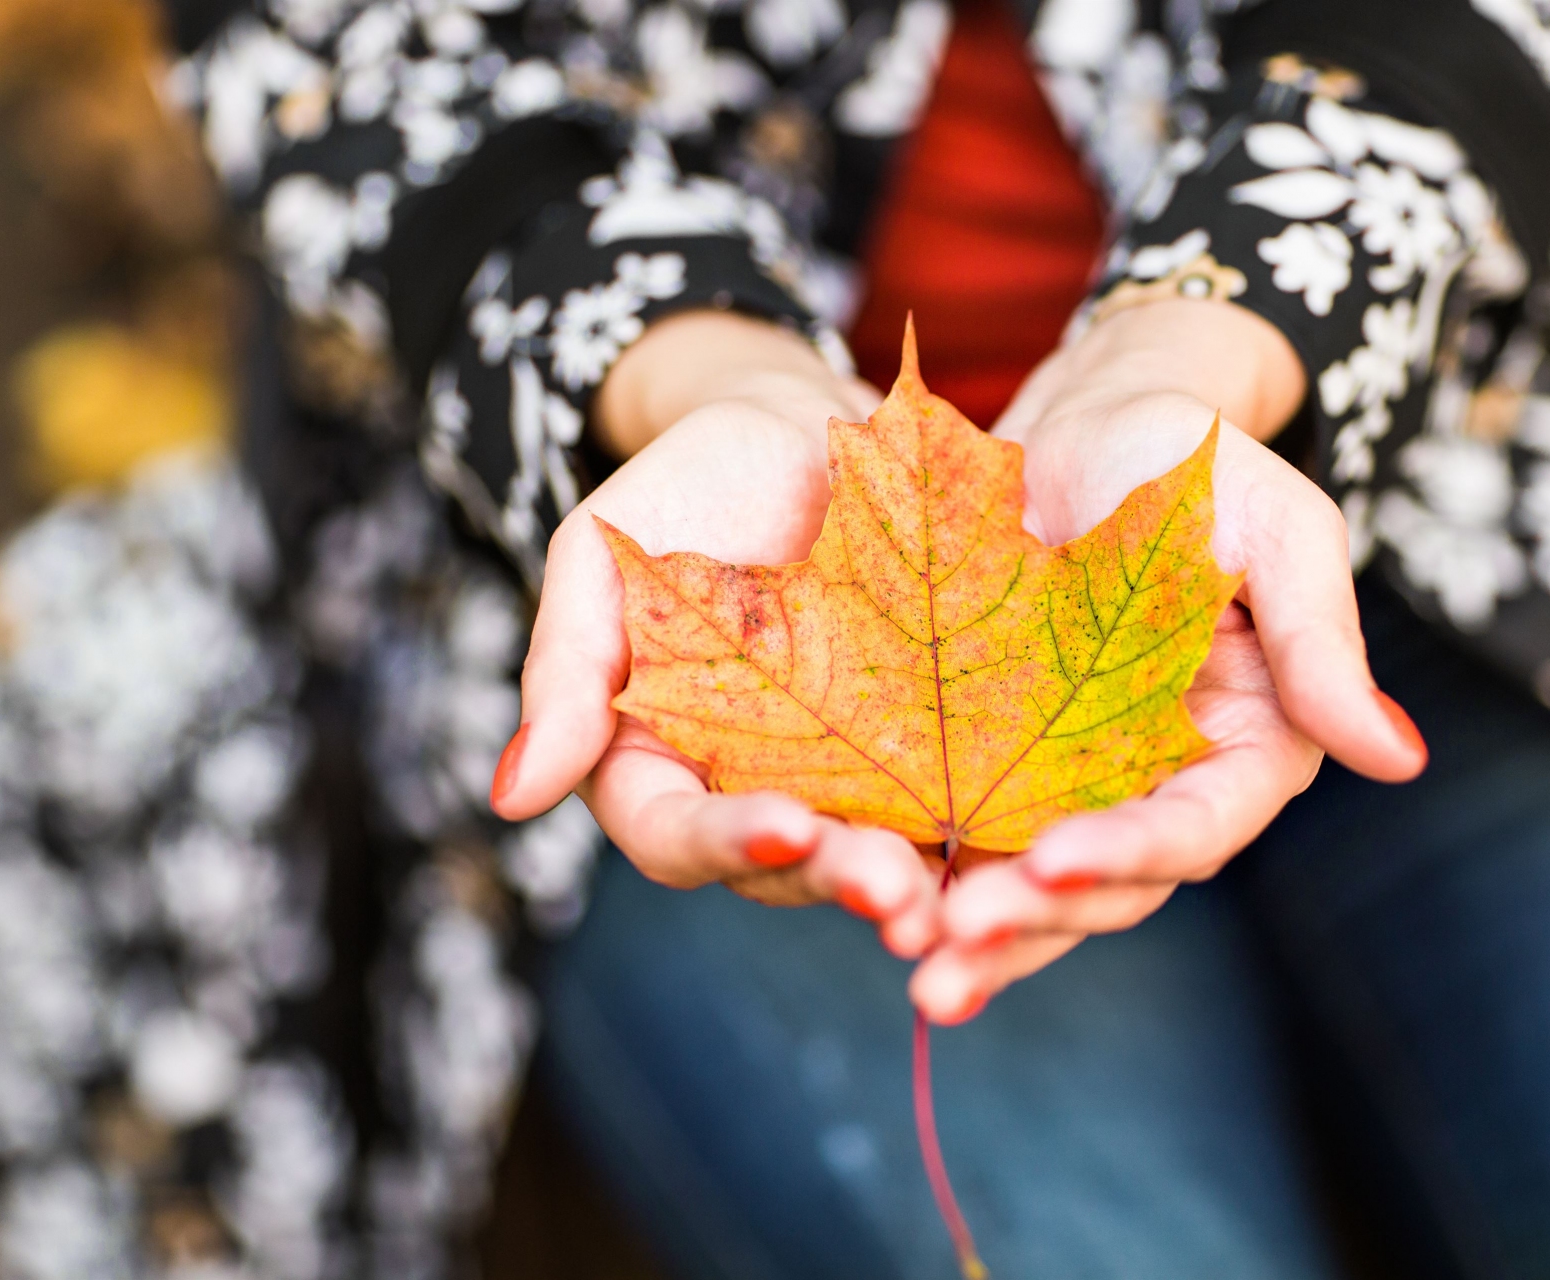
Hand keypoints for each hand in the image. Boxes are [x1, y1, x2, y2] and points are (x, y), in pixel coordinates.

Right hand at [490, 311, 942, 956]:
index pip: (673, 834)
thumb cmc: (689, 482)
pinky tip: (1037, 844)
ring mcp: (846, 782)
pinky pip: (958, 811)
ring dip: (918, 886)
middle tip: (897, 891)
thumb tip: (511, 798)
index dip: (724, 841)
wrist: (808, 426)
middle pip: (785, 869)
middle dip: (840, 880)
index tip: (784, 828)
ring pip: (876, 857)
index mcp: (656, 764)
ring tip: (966, 899)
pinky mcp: (931, 758)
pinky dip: (989, 838)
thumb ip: (562, 674)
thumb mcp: (603, 555)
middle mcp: (751, 792)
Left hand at [909, 300, 1427, 1021]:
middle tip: (949, 950)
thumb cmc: (1191, 459)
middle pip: (1111, 885)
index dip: (1132, 850)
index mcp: (1245, 746)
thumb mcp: (1274, 528)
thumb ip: (1321, 641)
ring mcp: (1077, 787)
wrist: (1079, 426)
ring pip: (1036, 888)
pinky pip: (966, 841)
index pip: (1198, 823)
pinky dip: (926, 881)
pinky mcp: (997, 771)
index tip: (1053, 864)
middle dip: (1034, 923)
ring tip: (912, 964)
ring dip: (980, 935)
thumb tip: (1399, 760)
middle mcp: (1162, 786)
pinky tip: (871, 909)